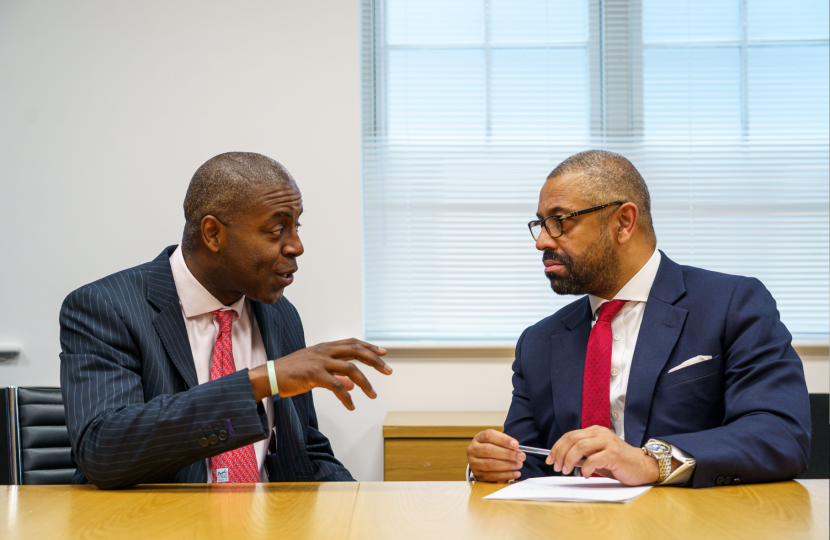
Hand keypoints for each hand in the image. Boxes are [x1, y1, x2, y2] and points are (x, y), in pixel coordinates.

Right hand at [249, 338, 390, 409]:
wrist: (270, 376)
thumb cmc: (292, 373)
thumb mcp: (316, 370)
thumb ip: (335, 374)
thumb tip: (352, 384)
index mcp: (325, 347)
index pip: (353, 343)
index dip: (369, 347)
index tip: (384, 352)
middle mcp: (325, 351)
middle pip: (357, 352)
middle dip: (375, 361)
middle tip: (388, 371)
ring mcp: (320, 362)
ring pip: (351, 369)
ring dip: (365, 383)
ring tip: (373, 395)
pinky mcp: (314, 375)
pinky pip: (337, 386)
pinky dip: (347, 397)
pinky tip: (351, 406)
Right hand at [466, 430, 525, 481]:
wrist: (481, 459)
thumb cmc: (492, 448)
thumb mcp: (496, 441)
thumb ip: (505, 444)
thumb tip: (517, 450)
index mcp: (479, 437)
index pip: (489, 436)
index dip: (504, 440)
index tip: (516, 445)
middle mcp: (473, 449)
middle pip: (489, 450)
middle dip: (508, 454)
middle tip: (521, 456)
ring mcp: (473, 462)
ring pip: (490, 464)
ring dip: (507, 465)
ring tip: (519, 465)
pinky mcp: (477, 474)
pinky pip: (492, 476)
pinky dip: (505, 475)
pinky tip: (515, 473)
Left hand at [547, 426, 658, 485]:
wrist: (641, 466)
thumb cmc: (618, 462)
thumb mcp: (596, 455)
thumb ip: (582, 454)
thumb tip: (561, 459)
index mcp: (594, 431)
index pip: (570, 435)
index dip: (557, 447)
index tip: (549, 459)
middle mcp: (600, 433)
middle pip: (572, 439)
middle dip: (560, 453)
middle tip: (556, 467)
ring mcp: (608, 442)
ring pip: (580, 446)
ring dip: (569, 460)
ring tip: (566, 470)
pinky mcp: (614, 454)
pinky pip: (594, 459)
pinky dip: (586, 468)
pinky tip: (584, 475)